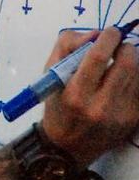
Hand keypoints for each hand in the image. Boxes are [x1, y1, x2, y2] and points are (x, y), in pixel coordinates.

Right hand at [40, 26, 138, 165]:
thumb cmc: (56, 108)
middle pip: (127, 63)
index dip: (108, 38)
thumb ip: (67, 48)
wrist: (67, 148)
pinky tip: (121, 83)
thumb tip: (96, 34)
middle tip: (118, 46)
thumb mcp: (50, 76)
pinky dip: (133, 79)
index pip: (97, 57)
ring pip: (137, 74)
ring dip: (131, 61)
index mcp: (75, 94)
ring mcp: (121, 114)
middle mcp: (100, 106)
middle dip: (125, 47)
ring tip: (118, 63)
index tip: (110, 32)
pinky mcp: (134, 119)